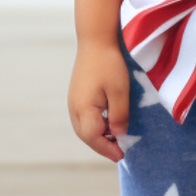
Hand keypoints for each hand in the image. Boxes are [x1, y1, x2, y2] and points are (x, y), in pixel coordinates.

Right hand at [68, 39, 131, 162]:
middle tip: (120, 151)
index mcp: (84, 108)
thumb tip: (118, 136)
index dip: (108, 149)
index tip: (122, 155)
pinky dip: (94, 127)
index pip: (94, 138)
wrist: (95, 41)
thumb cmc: (109, 64)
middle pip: (85, 136)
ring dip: (97, 137)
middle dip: (102, 146)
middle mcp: (74, 108)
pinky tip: (107, 124)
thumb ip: (119, 116)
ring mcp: (73, 101)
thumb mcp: (120, 91)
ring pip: (82, 128)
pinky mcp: (76, 95)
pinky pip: (82, 118)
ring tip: (115, 140)